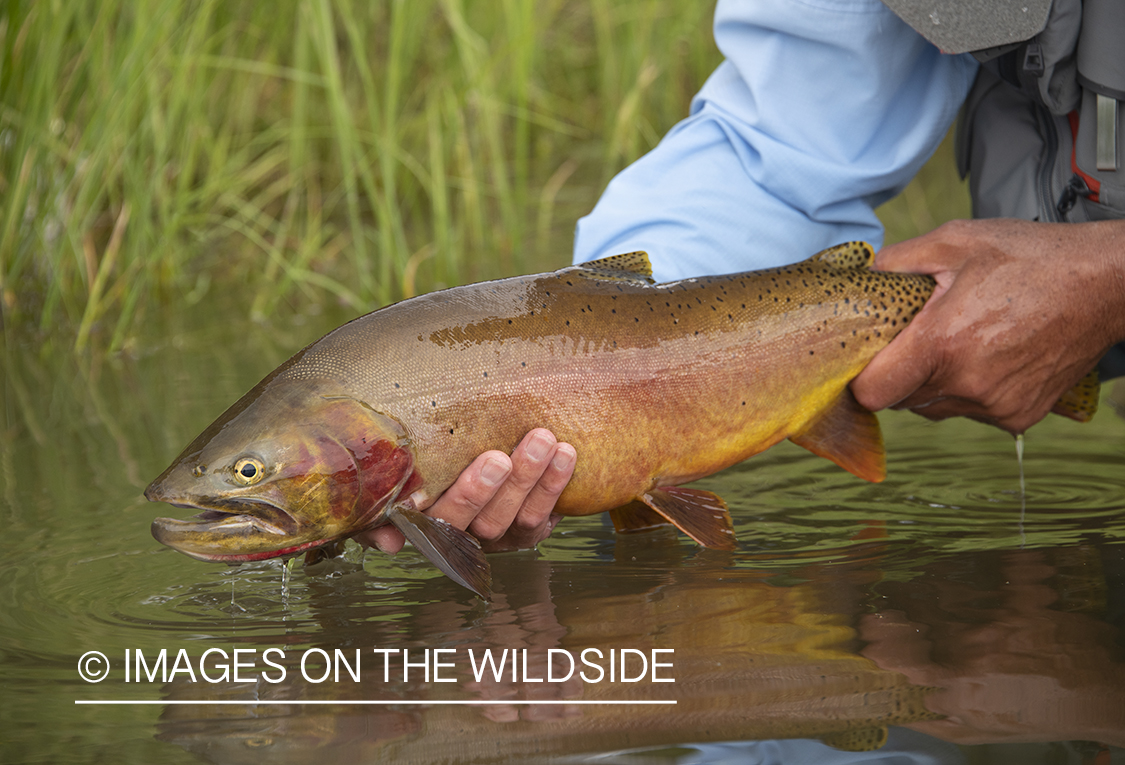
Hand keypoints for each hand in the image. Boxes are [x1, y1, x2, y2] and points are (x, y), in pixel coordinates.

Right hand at [358, 429, 575, 553]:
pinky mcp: (525, 531)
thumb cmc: (415, 460)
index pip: (445, 518)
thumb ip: (377, 511)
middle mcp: (464, 535)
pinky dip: (556, 488)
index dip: (471, 493)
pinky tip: (567, 458)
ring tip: (551, 442)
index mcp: (426, 522)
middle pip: (488, 519)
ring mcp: (497, 535)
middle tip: (523, 447)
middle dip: (510, 483)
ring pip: (521, 518)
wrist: (458, 449)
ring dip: (538, 481)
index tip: (493, 460)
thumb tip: (388, 542)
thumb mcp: (389, 481)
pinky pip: (543, 518)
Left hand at [851, 218, 1124, 432]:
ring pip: (936, 408)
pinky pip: (972, 412)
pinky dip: (970, 391)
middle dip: (900, 374)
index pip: (872, 393)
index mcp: (940, 343)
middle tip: (919, 340)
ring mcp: (995, 405)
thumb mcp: (954, 242)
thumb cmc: (1029, 258)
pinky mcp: (1018, 416)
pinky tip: (989, 356)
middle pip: (901, 400)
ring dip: (935, 384)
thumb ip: (897, 261)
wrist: (1104, 283)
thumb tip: (863, 274)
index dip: (862, 379)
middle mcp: (966, 384)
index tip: (869, 359)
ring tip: (960, 342)